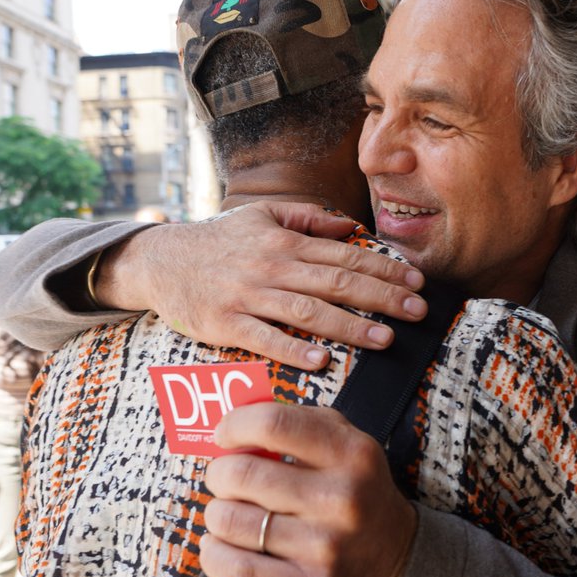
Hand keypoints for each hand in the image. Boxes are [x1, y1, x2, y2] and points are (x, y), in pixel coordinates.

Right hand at [97, 202, 426, 369]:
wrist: (159, 260)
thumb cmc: (217, 241)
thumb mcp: (261, 215)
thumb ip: (307, 217)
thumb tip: (350, 224)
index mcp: (285, 242)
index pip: (345, 255)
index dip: (384, 269)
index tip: (417, 282)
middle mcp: (271, 266)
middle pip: (336, 282)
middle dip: (381, 297)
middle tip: (417, 312)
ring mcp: (249, 295)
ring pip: (307, 311)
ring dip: (349, 325)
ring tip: (385, 339)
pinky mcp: (226, 323)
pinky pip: (265, 338)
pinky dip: (293, 349)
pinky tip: (322, 361)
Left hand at [201, 403, 417, 576]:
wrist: (396, 558)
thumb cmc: (356, 493)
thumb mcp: (344, 444)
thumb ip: (296, 424)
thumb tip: (234, 425)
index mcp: (351, 453)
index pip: (273, 424)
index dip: (235, 426)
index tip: (224, 435)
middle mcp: (341, 498)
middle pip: (241, 474)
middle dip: (219, 475)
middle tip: (224, 480)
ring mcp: (327, 547)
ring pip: (230, 521)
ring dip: (217, 515)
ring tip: (229, 515)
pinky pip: (236, 569)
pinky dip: (214, 554)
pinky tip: (221, 545)